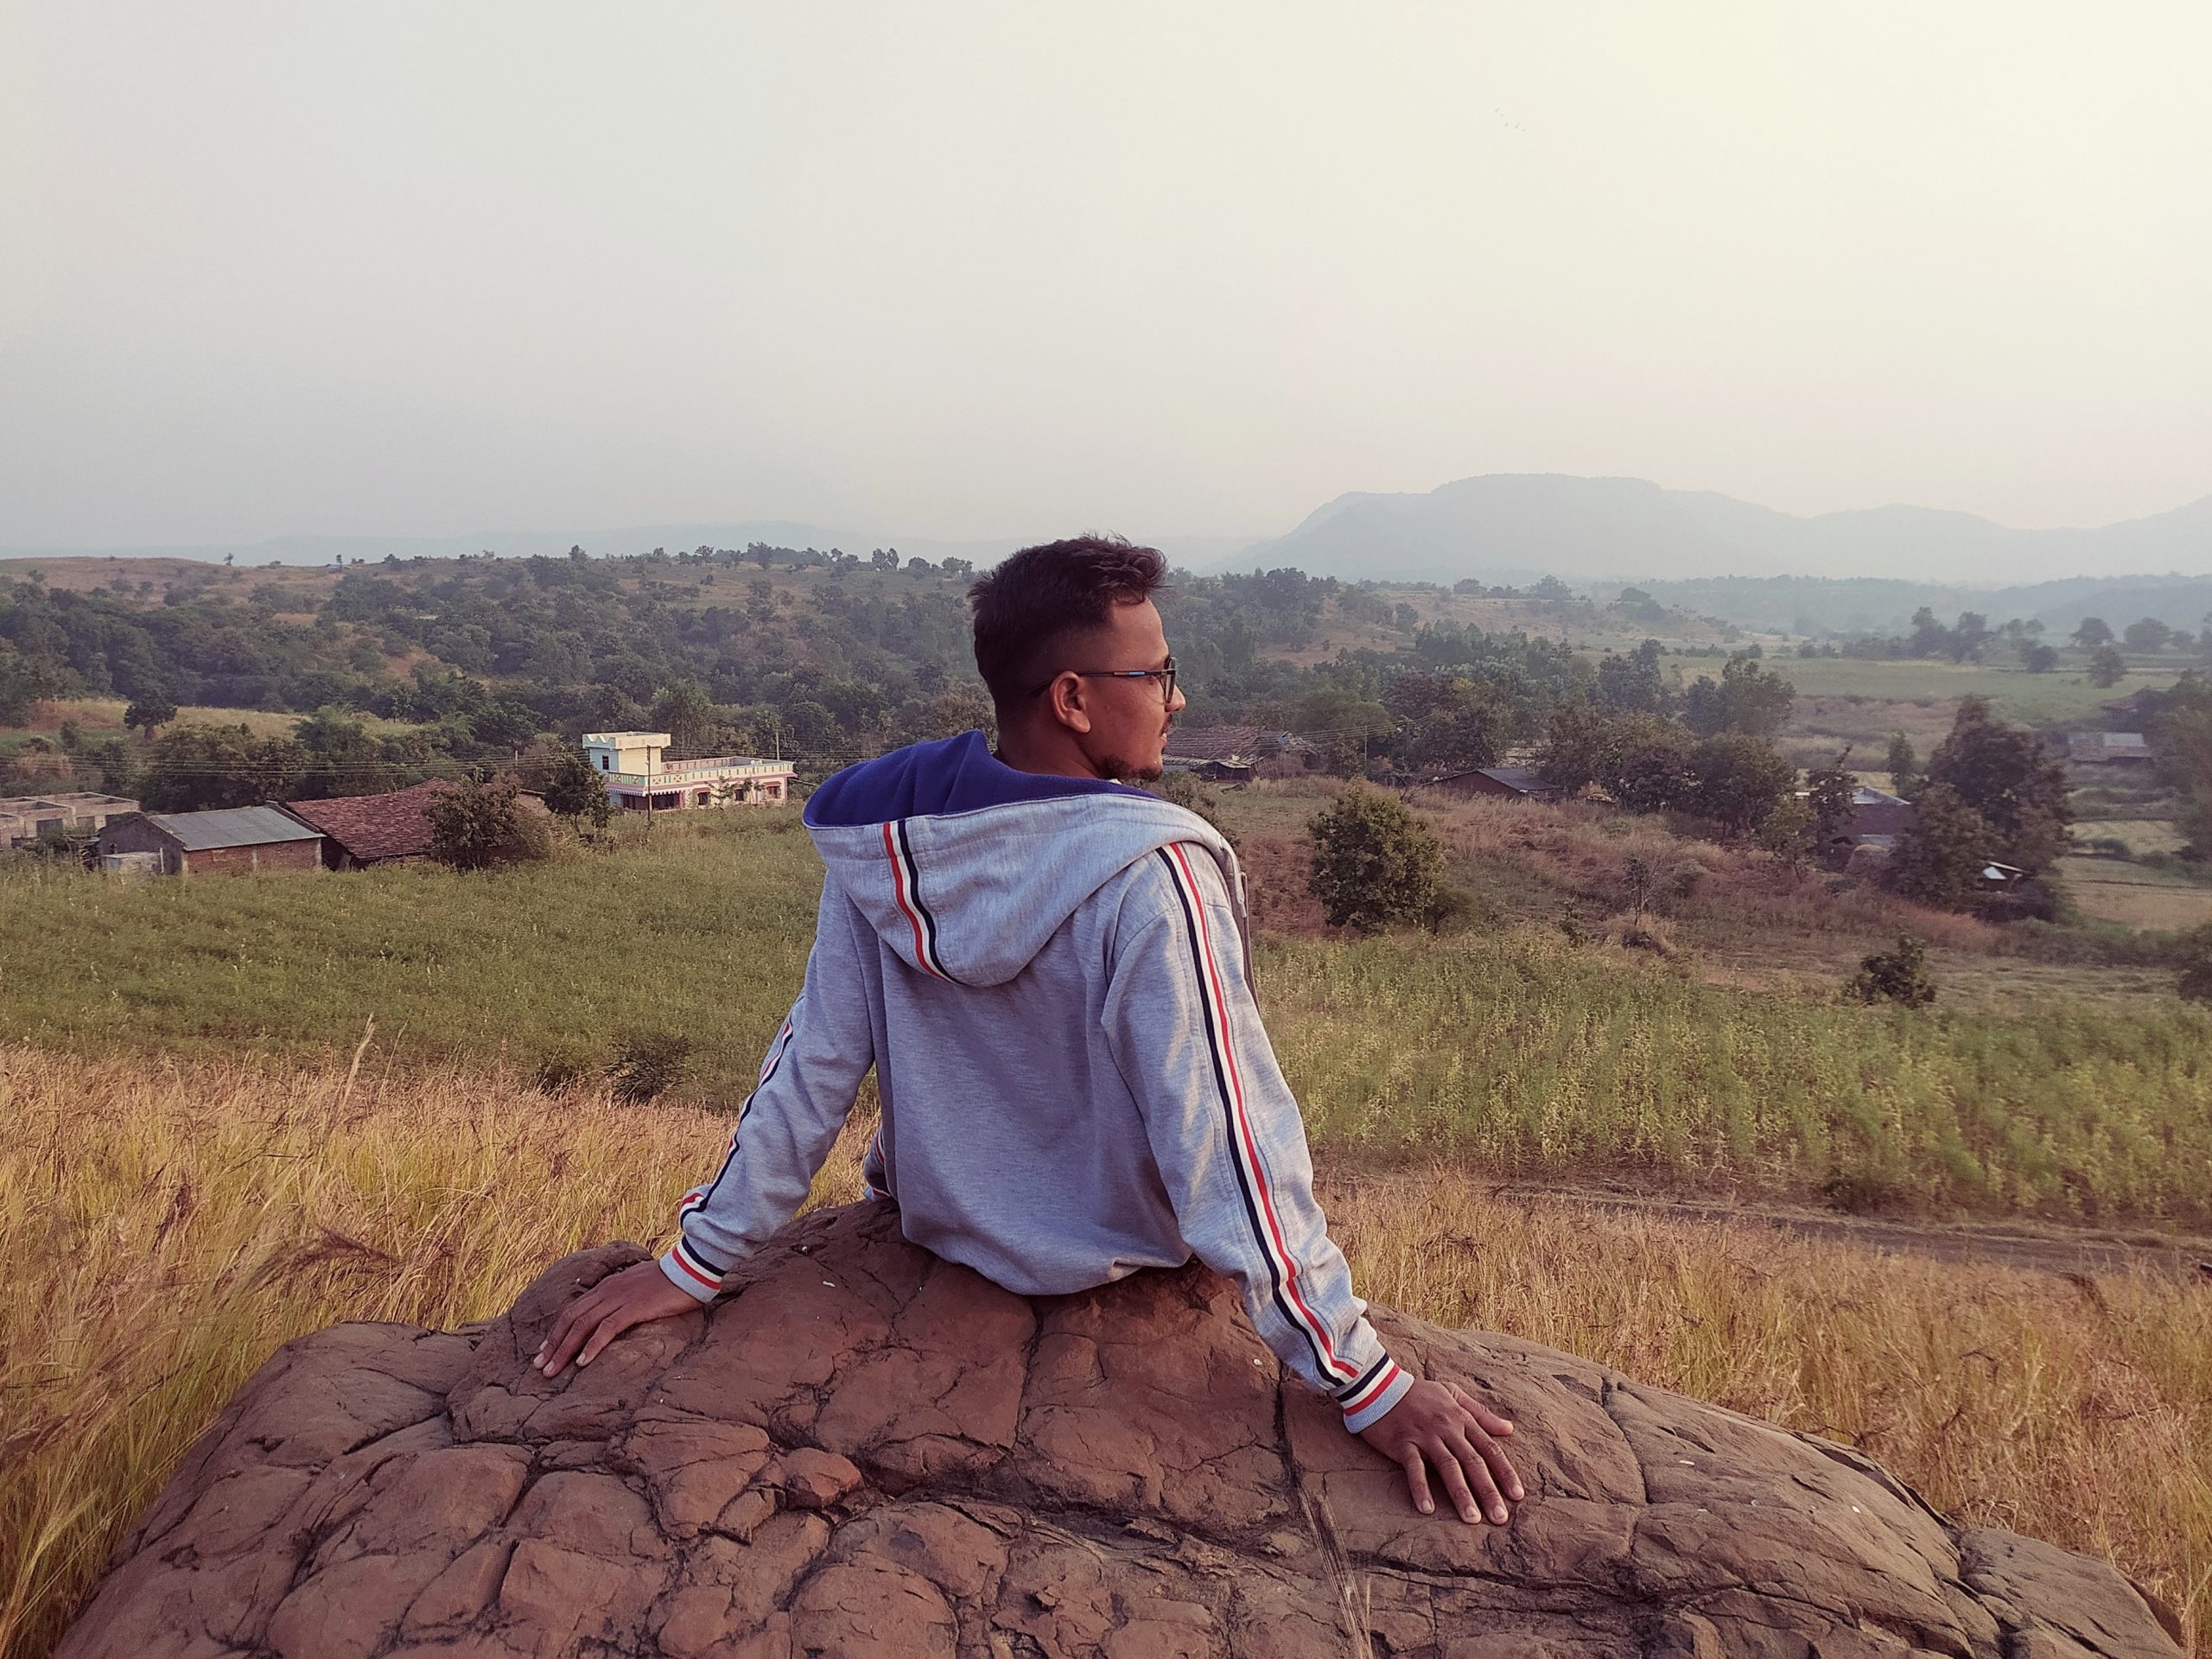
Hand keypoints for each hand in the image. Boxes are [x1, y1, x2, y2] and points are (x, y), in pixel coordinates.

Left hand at [533, 1259, 702, 1377]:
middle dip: (553, 1344)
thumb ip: (623, 1298)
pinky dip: (591, 1346)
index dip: (556, 1331)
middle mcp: (608, 1291)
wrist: (690, 1268)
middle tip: (539, 1366)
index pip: (573, 1310)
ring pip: (582, 1326)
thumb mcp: (638, 1287)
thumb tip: (613, 1316)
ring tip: (552, 1372)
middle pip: (571, 1319)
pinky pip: (607, 1329)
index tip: (545, 1350)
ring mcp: (619, 1298)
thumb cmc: (669, 1281)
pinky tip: (582, 1362)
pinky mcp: (634, 1308)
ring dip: (564, 1350)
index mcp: (607, 1286)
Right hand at [1358, 1378, 1523, 1524]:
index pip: (1489, 1448)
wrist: (1379, 1384)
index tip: (1517, 1495)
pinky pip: (1414, 1468)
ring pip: (1448, 1467)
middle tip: (1500, 1518)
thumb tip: (1508, 1429)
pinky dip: (1421, 1488)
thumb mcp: (1453, 1393)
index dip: (1504, 1472)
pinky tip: (1427, 1508)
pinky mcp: (1402, 1443)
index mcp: (1460, 1418)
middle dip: (1488, 1491)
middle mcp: (1446, 1429)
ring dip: (1461, 1494)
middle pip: (1473, 1462)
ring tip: (1472, 1519)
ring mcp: (1424, 1436)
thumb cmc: (1418, 1392)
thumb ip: (1481, 1413)